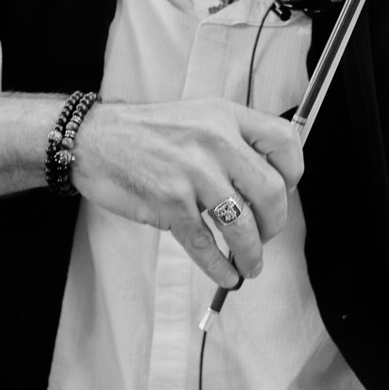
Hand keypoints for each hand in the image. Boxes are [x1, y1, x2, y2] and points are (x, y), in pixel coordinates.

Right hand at [71, 99, 303, 288]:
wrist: (94, 138)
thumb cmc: (145, 131)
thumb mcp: (197, 116)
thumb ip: (231, 140)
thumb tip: (267, 182)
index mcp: (226, 116)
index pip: (285, 141)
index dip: (294, 172)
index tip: (287, 191)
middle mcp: (215, 141)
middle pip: (271, 191)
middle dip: (276, 223)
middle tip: (268, 235)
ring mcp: (193, 173)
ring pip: (242, 225)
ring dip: (252, 254)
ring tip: (250, 265)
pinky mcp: (170, 202)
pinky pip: (206, 244)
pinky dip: (220, 267)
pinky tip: (226, 274)